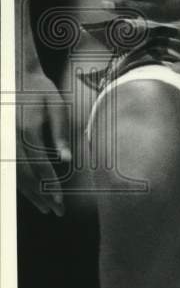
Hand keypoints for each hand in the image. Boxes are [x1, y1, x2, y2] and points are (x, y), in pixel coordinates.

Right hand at [15, 63, 69, 215]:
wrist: (14, 75)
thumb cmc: (39, 89)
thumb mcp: (55, 105)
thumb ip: (59, 132)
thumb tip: (66, 159)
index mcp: (27, 129)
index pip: (40, 166)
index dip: (50, 187)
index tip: (60, 202)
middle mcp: (11, 138)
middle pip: (26, 175)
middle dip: (41, 196)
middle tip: (56, 211)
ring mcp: (4, 142)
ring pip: (14, 175)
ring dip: (29, 194)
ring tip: (44, 208)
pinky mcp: (2, 143)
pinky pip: (8, 168)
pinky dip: (19, 183)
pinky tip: (29, 193)